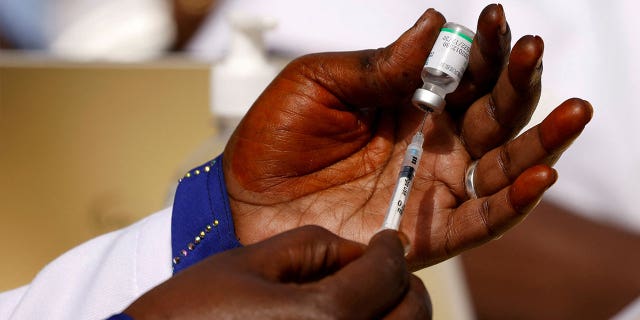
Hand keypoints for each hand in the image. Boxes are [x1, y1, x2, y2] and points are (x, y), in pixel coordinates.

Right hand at [124, 226, 430, 318]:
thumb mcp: (246, 264)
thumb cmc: (189, 316)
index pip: (386, 276)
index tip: (388, 240)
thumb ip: (312, 247)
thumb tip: (359, 250)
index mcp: (320, 319)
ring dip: (395, 316)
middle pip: (412, 318)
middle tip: (385, 269)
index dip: (391, 250)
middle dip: (404, 287)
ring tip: (367, 296)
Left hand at [223, 4, 591, 268]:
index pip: (464, 74)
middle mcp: (432, 145)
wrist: (242, 197)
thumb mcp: (319, 83)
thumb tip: (436, 23)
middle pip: (495, 115)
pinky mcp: (425, 233)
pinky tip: (539, 176)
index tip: (496, 19)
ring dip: (541, 142)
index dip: (485, 48)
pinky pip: (480, 221)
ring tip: (573, 112)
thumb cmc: (276, 135)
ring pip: (502, 167)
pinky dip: (513, 203)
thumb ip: (379, 65)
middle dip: (521, 83)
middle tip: (533, 53)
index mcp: (409, 104)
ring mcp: (432, 189)